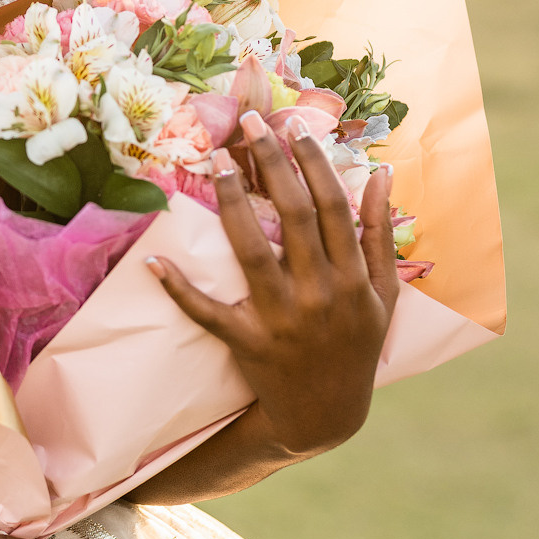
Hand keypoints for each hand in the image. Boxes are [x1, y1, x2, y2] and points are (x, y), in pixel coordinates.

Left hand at [147, 110, 399, 456]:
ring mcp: (282, 319)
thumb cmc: (356, 345)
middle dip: (273, 163)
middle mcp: (320, 293)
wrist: (327, 416)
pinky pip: (207, 313)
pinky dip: (179, 290)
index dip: (315, 163)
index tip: (295, 127)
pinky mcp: (247, 342)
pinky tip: (154, 261)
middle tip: (250, 122)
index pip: (334, 206)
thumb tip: (382, 172)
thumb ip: (379, 233)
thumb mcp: (384, 294)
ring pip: (253, 250)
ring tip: (218, 161)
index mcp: (354, 278)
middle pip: (295, 215)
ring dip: (233, 203)